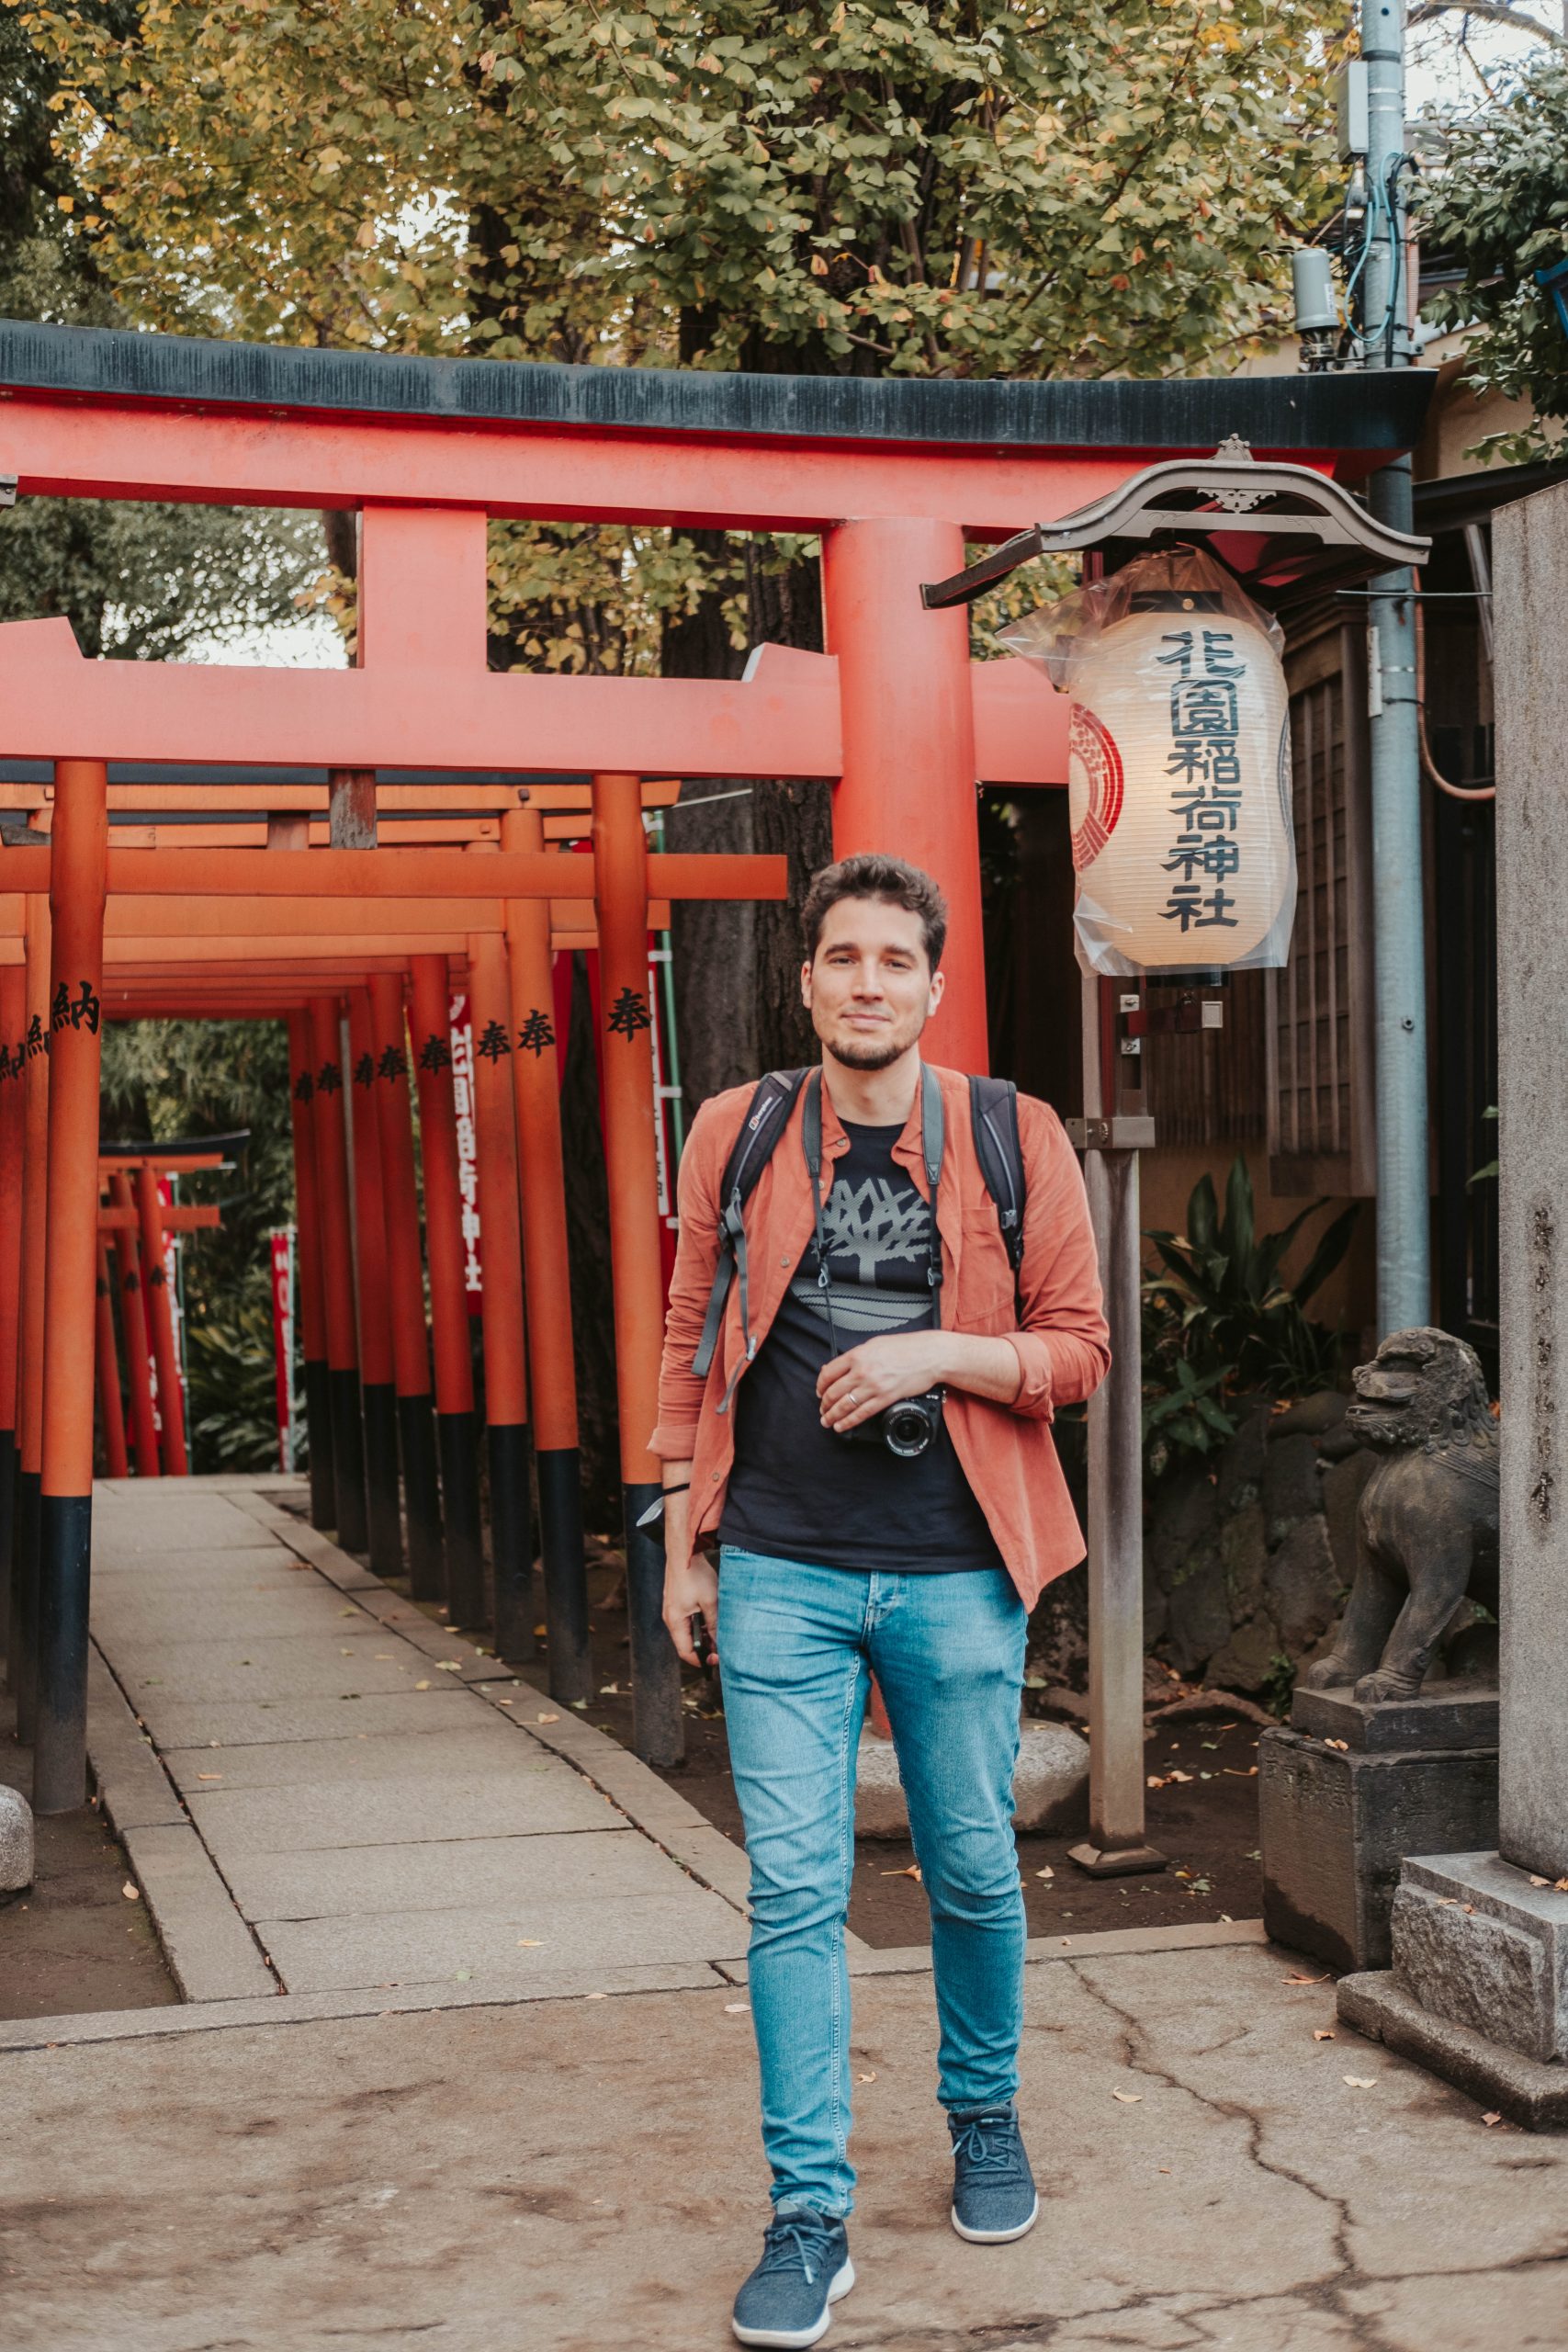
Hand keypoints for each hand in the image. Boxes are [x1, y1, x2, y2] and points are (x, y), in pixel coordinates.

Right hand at [662, 1547, 718, 1667]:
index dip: (701, 1660)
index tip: (717, 1660)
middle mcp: (670, 1618)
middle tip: (721, 1645)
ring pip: (687, 1632)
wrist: (684, 1552)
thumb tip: (718, 1643)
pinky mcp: (675, 1603)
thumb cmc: (695, 1575)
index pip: (685, 1652)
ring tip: (718, 1630)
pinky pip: (685, 1621)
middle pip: (685, 1643)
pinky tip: (710, 1618)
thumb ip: (714, 1625)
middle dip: (704, 1647)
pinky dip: (698, 1624)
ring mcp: (671, 1610)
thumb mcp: (710, 1602)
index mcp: (675, 1622)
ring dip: (702, 1634)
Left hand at [817, 1331, 948, 1433]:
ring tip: (827, 1421)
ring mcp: (873, 1386)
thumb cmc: (906, 1347)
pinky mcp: (885, 1398)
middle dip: (824, 1404)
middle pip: (833, 1392)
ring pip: (844, 1405)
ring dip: (832, 1416)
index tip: (819, 1391)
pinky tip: (842, 1425)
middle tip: (822, 1410)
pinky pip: (862, 1413)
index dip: (820, 1385)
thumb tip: (837, 1367)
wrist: (930, 1355)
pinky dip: (848, 1421)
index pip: (829, 1373)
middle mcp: (862, 1371)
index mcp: (858, 1355)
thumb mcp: (875, 1344)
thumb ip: (855, 1356)